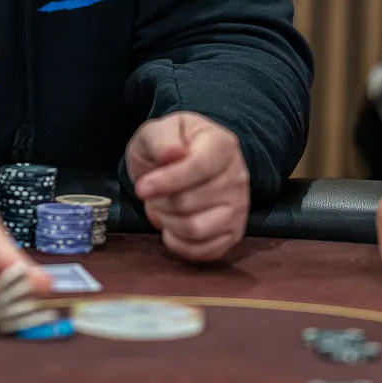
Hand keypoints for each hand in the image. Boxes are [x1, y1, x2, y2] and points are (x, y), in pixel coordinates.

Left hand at [126, 112, 249, 261]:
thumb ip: (161, 138)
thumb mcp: (158, 131)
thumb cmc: (171, 145)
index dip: (168, 181)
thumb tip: (173, 154)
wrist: (188, 160)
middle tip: (151, 194)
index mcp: (222, 145)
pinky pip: (207, 252)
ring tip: (162, 209)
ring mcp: (239, 207)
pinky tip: (171, 229)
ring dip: (168, 223)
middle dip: (160, 202)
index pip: (199, 167)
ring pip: (197, 229)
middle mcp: (238, 177)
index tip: (142, 188)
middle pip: (190, 203)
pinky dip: (180, 245)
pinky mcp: (234, 233)